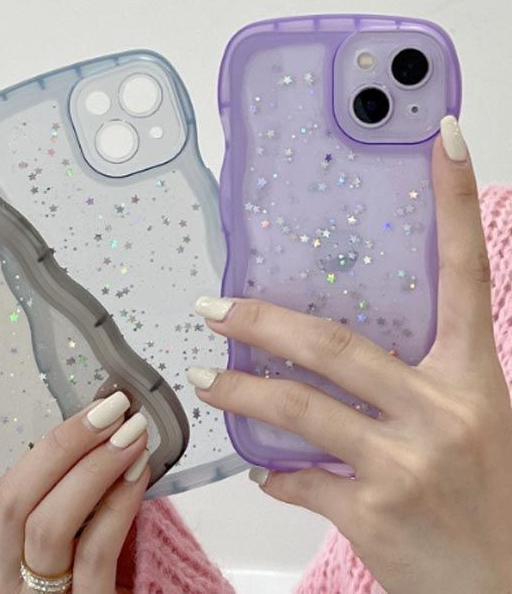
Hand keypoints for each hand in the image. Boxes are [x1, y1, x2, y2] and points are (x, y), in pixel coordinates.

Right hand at [0, 380, 149, 593]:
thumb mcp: (67, 513)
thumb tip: (98, 404)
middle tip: (107, 404)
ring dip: (94, 467)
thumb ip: (68, 473)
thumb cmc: (90, 556)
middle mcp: (4, 565)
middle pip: (7, 498)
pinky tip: (139, 470)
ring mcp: (36, 593)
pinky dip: (119, 504)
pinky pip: (94, 551)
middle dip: (58, 445)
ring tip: (132, 429)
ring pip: (47, 524)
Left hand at [188, 117, 511, 593]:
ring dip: (240, 393)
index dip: (454, 201)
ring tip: (205, 376)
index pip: (463, 271)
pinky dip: (274, 472)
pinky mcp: (375, 512)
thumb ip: (411, 383)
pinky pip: (299, 478)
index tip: (439, 137)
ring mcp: (407, 461)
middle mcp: (444, 410)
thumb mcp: (468, 423)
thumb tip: (327, 359)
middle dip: (262, 321)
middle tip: (214, 306)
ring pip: (299, 406)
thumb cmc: (489, 499)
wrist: (509, 591)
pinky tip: (265, 467)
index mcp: (473, 376)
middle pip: (334, 342)